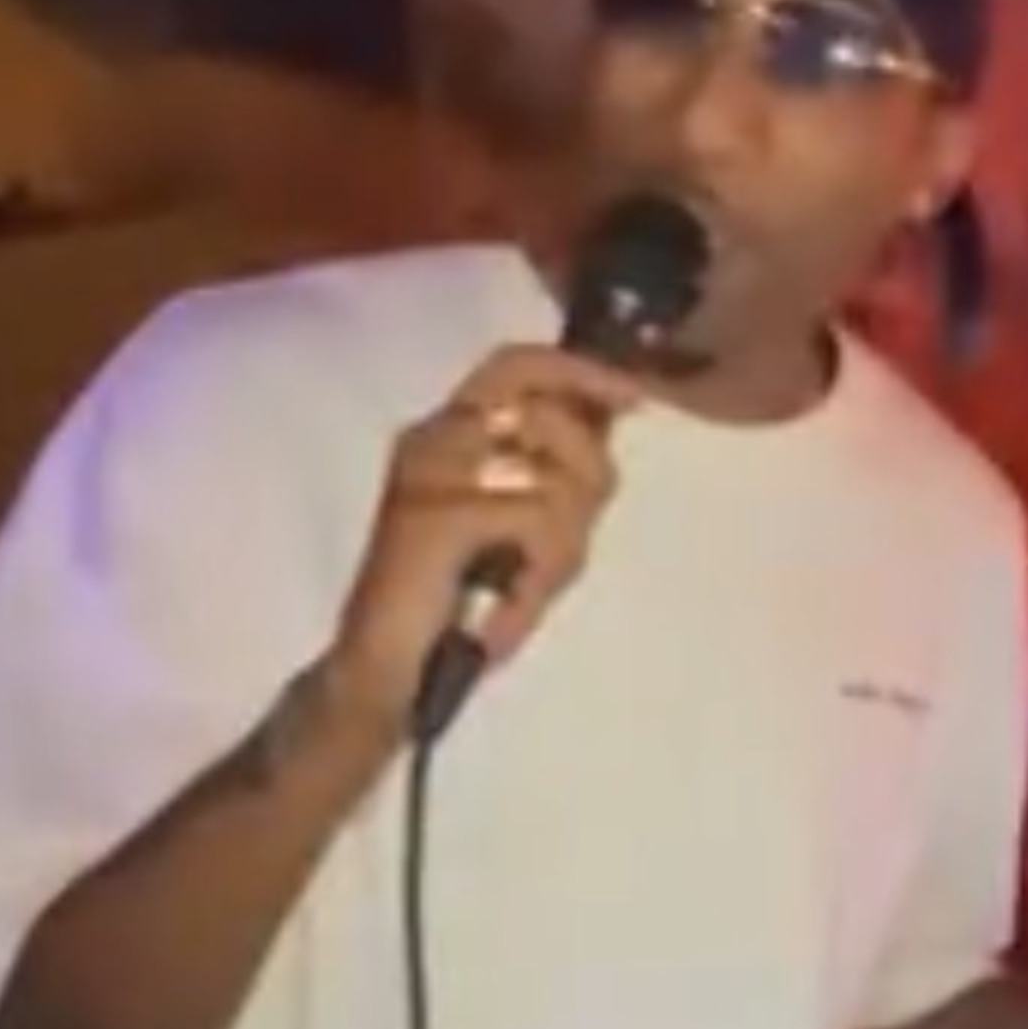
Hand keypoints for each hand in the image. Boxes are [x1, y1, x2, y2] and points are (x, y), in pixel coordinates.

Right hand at [325, 345, 648, 724]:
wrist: (393, 665)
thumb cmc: (466, 598)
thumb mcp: (531, 522)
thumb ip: (561, 466)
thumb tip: (615, 410)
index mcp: (451, 431)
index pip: (519, 363)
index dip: (582, 371)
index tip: (634, 396)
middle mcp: (432, 437)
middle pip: (546, 409)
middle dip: (585, 470)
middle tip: (569, 535)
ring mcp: (428, 472)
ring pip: (551, 477)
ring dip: (562, 542)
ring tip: (529, 580)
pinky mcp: (432, 514)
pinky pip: (533, 518)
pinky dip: (540, 568)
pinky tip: (515, 598)